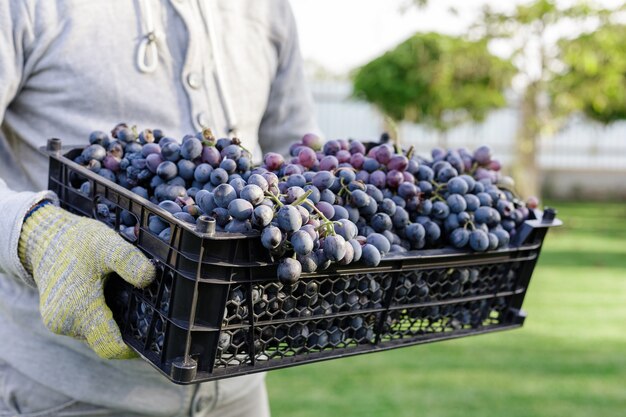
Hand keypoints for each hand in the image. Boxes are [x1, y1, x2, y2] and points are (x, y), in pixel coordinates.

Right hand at [19, 203, 155, 358]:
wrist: (45, 238)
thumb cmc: (76, 241)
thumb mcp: (106, 244)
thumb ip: (128, 261)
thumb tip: (149, 278)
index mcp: (77, 311)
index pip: (111, 347)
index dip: (133, 349)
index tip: (154, 337)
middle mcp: (65, 324)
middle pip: (107, 340)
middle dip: (127, 330)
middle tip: (148, 309)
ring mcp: (61, 324)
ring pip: (97, 333)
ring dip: (115, 321)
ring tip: (129, 298)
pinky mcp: (60, 319)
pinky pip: (88, 325)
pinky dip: (103, 315)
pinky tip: (114, 296)